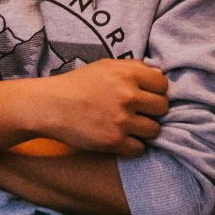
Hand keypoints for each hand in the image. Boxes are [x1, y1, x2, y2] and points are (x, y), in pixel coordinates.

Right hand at [32, 60, 169, 157]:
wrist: (51, 105)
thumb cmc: (78, 84)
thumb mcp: (105, 66)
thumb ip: (134, 68)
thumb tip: (159, 75)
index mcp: (128, 74)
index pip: (163, 85)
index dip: (157, 91)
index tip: (147, 96)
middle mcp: (128, 96)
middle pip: (162, 108)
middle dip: (153, 111)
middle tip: (140, 112)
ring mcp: (122, 120)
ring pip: (154, 130)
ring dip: (145, 130)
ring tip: (131, 126)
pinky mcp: (114, 141)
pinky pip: (139, 148)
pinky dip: (133, 145)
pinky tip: (122, 138)